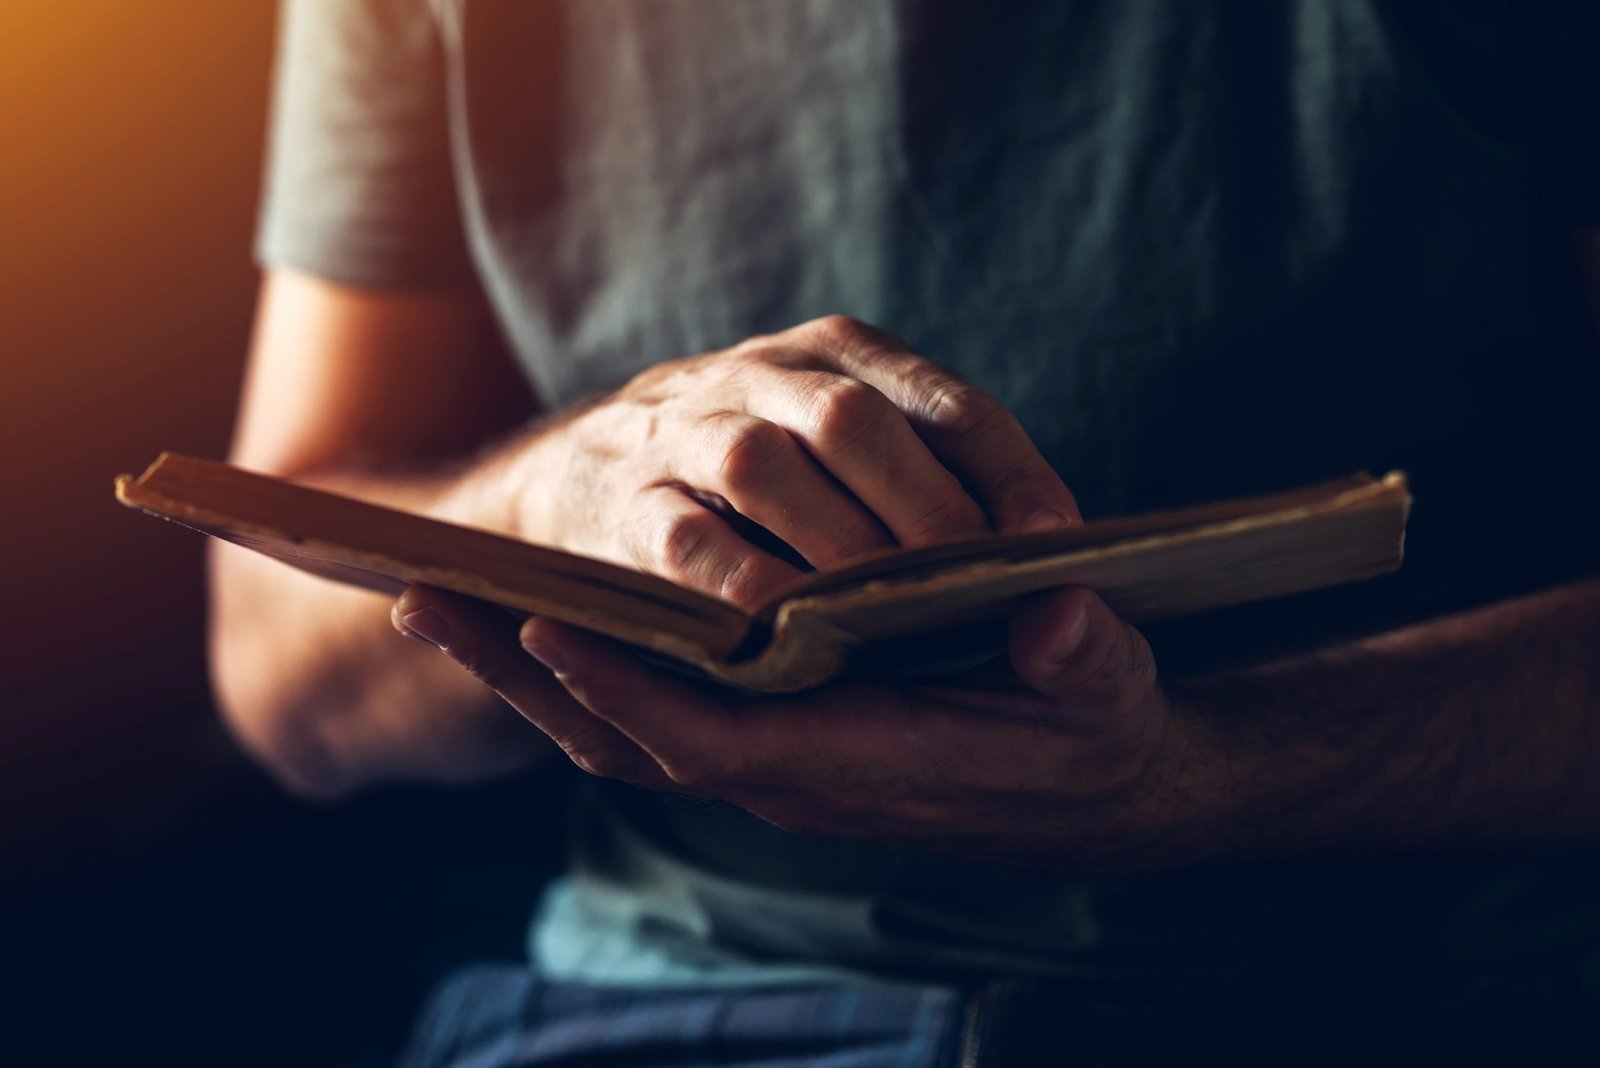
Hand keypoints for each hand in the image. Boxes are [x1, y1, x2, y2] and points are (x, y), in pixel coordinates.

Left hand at [394, 582, 1220, 871]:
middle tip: (426, 601)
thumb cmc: (1092, 732)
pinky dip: (584, 672)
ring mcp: (773, 755)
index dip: (631, 691)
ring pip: (625, 728)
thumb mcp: (1107, 695)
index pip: (717, 742)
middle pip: (631, 736)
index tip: (546, 626)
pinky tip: (531, 619)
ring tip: (441, 601)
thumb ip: (1082, 664)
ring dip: (530, 672)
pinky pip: (653, 710)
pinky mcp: (774, 730)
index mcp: (860, 763)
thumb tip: (1056, 623)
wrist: (1089, 783)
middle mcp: (794, 771)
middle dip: (528, 677)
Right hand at [508, 315, 1079, 608]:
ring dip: (833, 544)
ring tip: (891, 615)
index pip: (943, 400)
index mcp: (841, 350)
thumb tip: (1048, 550)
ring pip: (762, 466)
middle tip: (975, 585)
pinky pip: (685, 543)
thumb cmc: (761, 469)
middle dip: (924, 506)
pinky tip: (791, 639)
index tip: (1058, 536)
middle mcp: (763, 373)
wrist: (584, 466)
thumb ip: (937, 473)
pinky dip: (742, 588)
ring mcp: (684, 432)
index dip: (1007, 468)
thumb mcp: (845, 435)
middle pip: (851, 420)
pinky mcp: (622, 504)